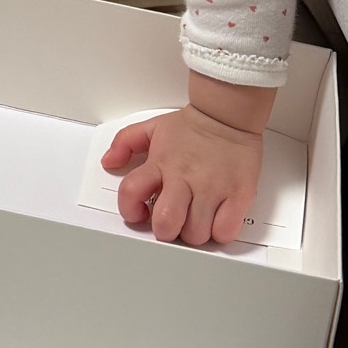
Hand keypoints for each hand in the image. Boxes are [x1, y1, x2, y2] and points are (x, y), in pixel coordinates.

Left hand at [101, 103, 262, 246]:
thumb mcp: (153, 127)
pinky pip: (224, 232)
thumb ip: (125, 142)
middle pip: (166, 224)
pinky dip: (219, 232)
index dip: (130, 210)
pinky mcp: (238, 195)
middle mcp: (184, 177)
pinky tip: (217, 219)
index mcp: (161, 163)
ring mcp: (212, 188)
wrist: (227, 114)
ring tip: (195, 217)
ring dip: (193, 232)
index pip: (131, 193)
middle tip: (172, 221)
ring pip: (195, 234)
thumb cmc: (192, 126)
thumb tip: (109, 161)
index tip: (139, 212)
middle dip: (165, 230)